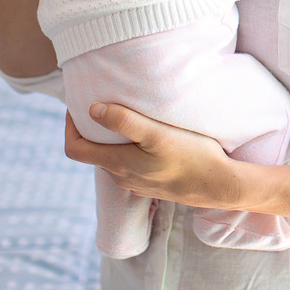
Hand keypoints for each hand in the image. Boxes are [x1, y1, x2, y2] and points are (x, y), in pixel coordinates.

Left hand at [65, 103, 242, 210]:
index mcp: (117, 164)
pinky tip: (150, 140)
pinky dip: (131, 151)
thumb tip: (92, 110)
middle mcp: (122, 178)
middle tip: (106, 104)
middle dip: (94, 130)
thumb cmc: (191, 156)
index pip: (75, 149)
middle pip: (94, 153)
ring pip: (114, 159)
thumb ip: (125, 122)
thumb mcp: (158, 134)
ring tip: (130, 118)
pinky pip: (132, 167)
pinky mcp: (153, 185)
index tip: (78, 105)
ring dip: (114, 140)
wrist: (219, 185)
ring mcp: (138, 184)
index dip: (70, 127)